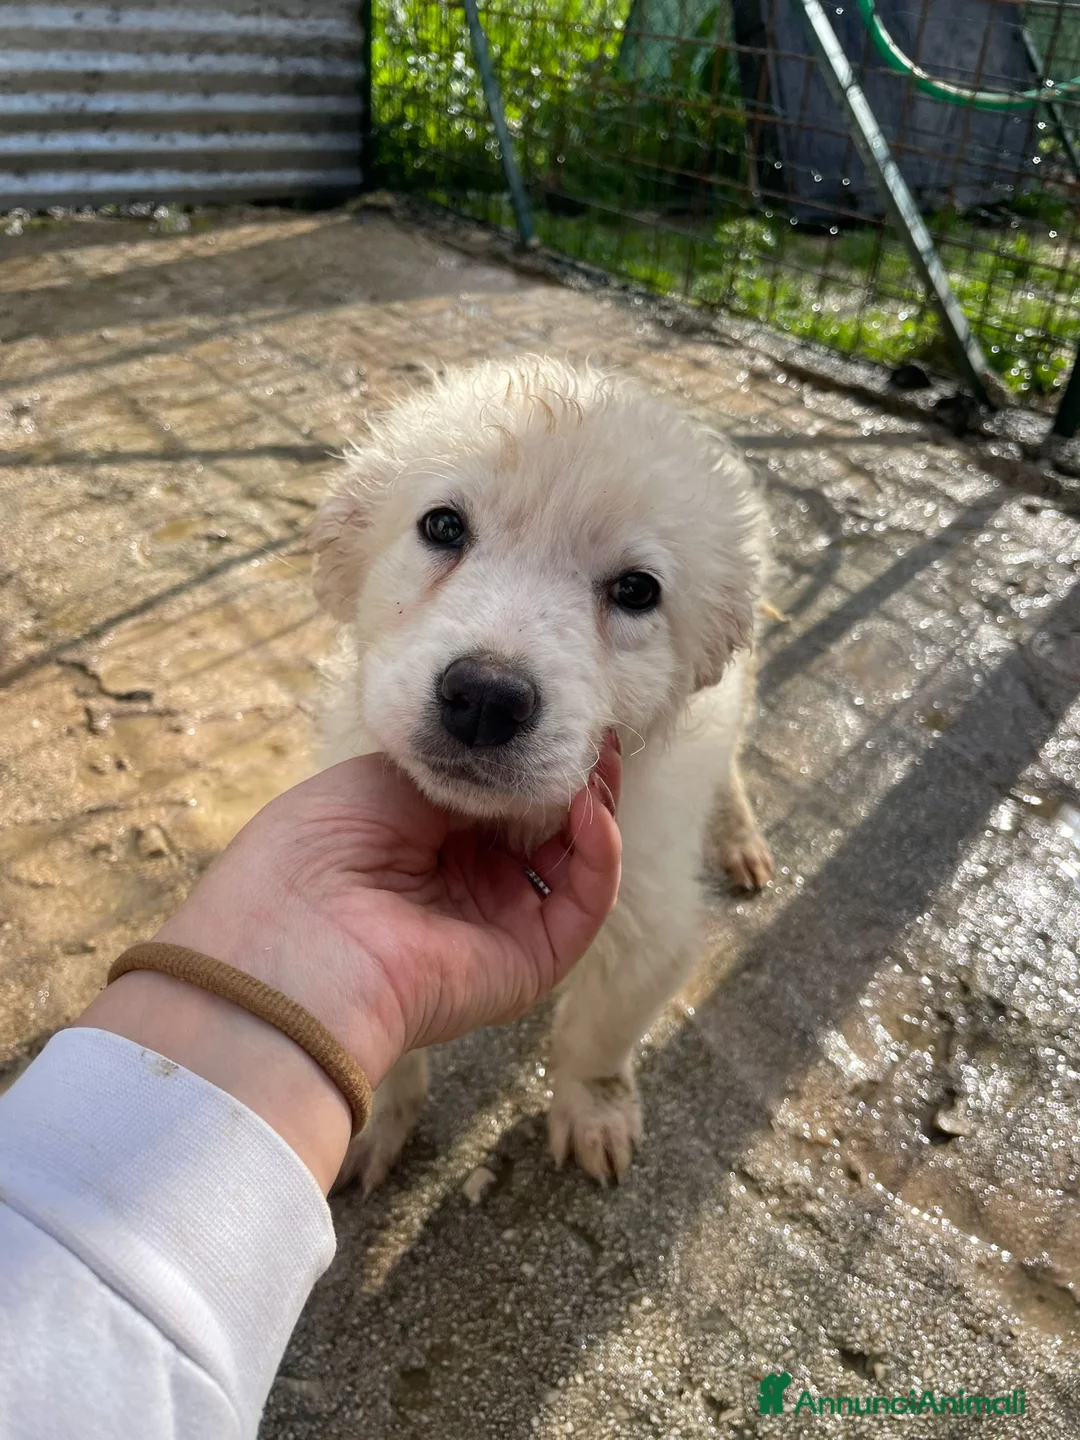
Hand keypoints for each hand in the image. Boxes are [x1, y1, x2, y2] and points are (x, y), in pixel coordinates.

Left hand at [78, 739, 620, 1190]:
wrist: (291, 938)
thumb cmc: (315, 847)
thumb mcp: (389, 778)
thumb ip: (466, 765)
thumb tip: (526, 755)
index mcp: (425, 840)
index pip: (502, 796)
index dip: (533, 756)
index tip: (559, 712)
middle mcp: (467, 883)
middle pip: (547, 827)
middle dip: (574, 778)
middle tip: (592, 732)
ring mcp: (502, 924)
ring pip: (575, 864)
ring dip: (596, 810)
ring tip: (598, 764)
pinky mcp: (529, 962)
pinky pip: (583, 905)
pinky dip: (599, 856)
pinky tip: (591, 811)